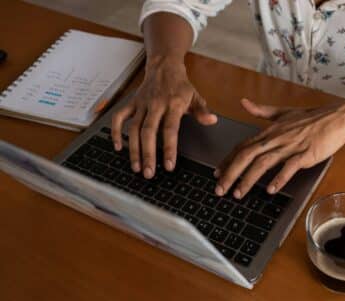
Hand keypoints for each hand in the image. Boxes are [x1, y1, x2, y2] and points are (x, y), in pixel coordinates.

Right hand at [111, 55, 216, 178]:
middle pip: (149, 132)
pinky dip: (116, 131)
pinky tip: (117, 146)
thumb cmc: (180, 85)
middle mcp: (156, 105)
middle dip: (148, 154)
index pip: (170, 129)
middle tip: (148, 173)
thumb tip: (212, 120)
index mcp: (174, 104)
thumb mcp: (196, 96)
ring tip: (136, 167)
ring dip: (133, 149)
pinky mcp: (132, 103)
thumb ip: (202, 111)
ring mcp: (142, 104)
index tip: (168, 165)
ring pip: (134, 128)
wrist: (164, 66)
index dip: (169, 148)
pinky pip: (120, 117)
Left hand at [214, 98, 344, 197]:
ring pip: (263, 163)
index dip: (228, 160)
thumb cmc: (313, 117)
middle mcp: (276, 138)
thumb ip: (261, 110)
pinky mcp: (306, 153)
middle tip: (220, 189)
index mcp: (270, 131)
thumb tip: (243, 103)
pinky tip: (270, 190)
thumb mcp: (284, 112)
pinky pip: (290, 167)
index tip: (217, 174)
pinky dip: (279, 178)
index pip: (243, 146)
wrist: (338, 117)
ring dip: (249, 179)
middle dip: (231, 173)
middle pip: (247, 155)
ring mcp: (291, 146)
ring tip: (238, 193)